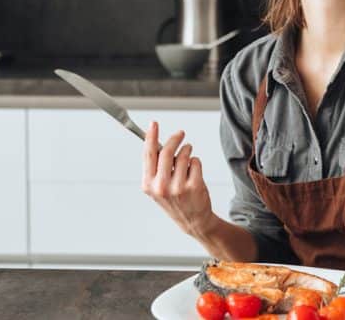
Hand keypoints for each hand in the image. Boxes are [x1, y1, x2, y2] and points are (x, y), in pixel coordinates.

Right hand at [141, 121, 214, 237]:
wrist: (193, 220)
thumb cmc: (175, 200)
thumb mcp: (158, 187)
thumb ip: (156, 167)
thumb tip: (156, 142)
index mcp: (148, 184)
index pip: (148, 154)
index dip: (150, 136)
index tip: (154, 124)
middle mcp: (161, 186)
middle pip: (166, 151)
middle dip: (175, 139)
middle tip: (180, 134)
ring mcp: (178, 187)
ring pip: (184, 155)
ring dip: (187, 151)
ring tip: (188, 158)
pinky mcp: (194, 186)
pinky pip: (195, 162)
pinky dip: (196, 163)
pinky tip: (194, 173)